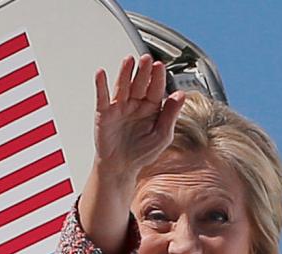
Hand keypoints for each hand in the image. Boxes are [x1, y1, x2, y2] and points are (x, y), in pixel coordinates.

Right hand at [92, 54, 184, 184]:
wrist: (120, 167)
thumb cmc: (142, 153)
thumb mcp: (162, 135)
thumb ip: (171, 115)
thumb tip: (180, 95)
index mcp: (152, 108)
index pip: (156, 89)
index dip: (158, 77)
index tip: (160, 66)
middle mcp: (136, 104)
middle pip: (140, 83)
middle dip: (143, 71)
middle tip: (146, 59)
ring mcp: (120, 107)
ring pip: (123, 86)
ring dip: (125, 73)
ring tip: (128, 60)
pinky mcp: (105, 113)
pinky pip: (103, 97)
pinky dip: (101, 85)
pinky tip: (101, 74)